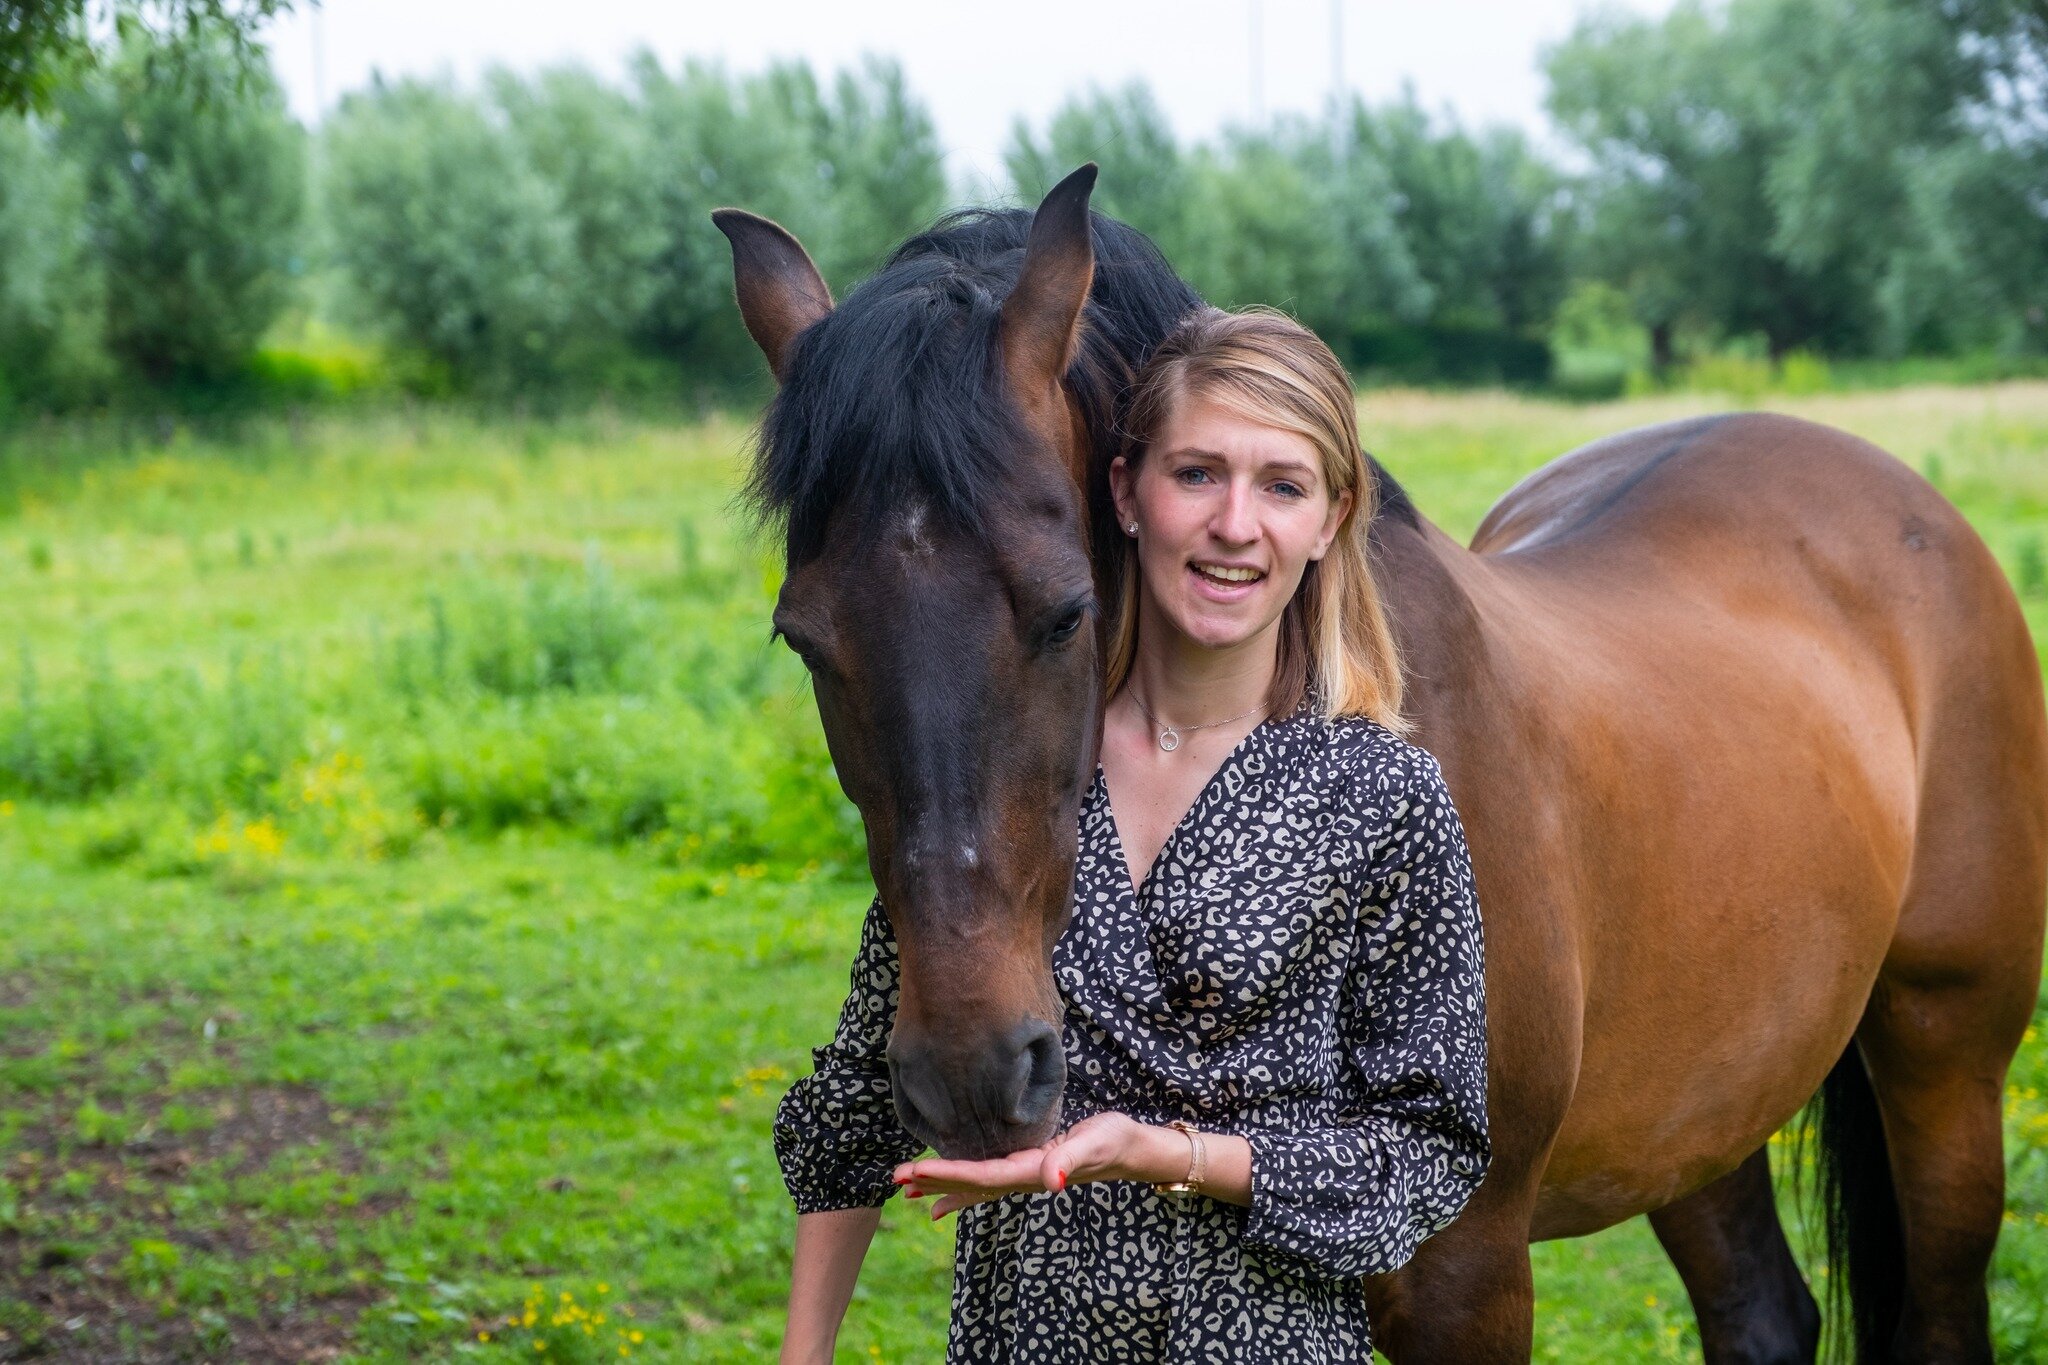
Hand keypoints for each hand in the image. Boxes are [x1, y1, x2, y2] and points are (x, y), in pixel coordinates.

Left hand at [890, 1112, 1187, 1219]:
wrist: (1131, 1148)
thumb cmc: (1114, 1140)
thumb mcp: (1095, 1144)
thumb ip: (1071, 1162)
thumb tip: (1051, 1183)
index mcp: (1030, 1172)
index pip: (978, 1176)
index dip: (944, 1175)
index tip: (912, 1173)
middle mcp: (1022, 1179)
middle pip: (969, 1184)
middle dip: (932, 1181)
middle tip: (895, 1179)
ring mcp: (1023, 1176)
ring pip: (974, 1186)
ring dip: (942, 1188)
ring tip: (908, 1194)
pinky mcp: (1027, 1167)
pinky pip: (987, 1181)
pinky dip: (962, 1187)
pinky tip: (943, 1199)